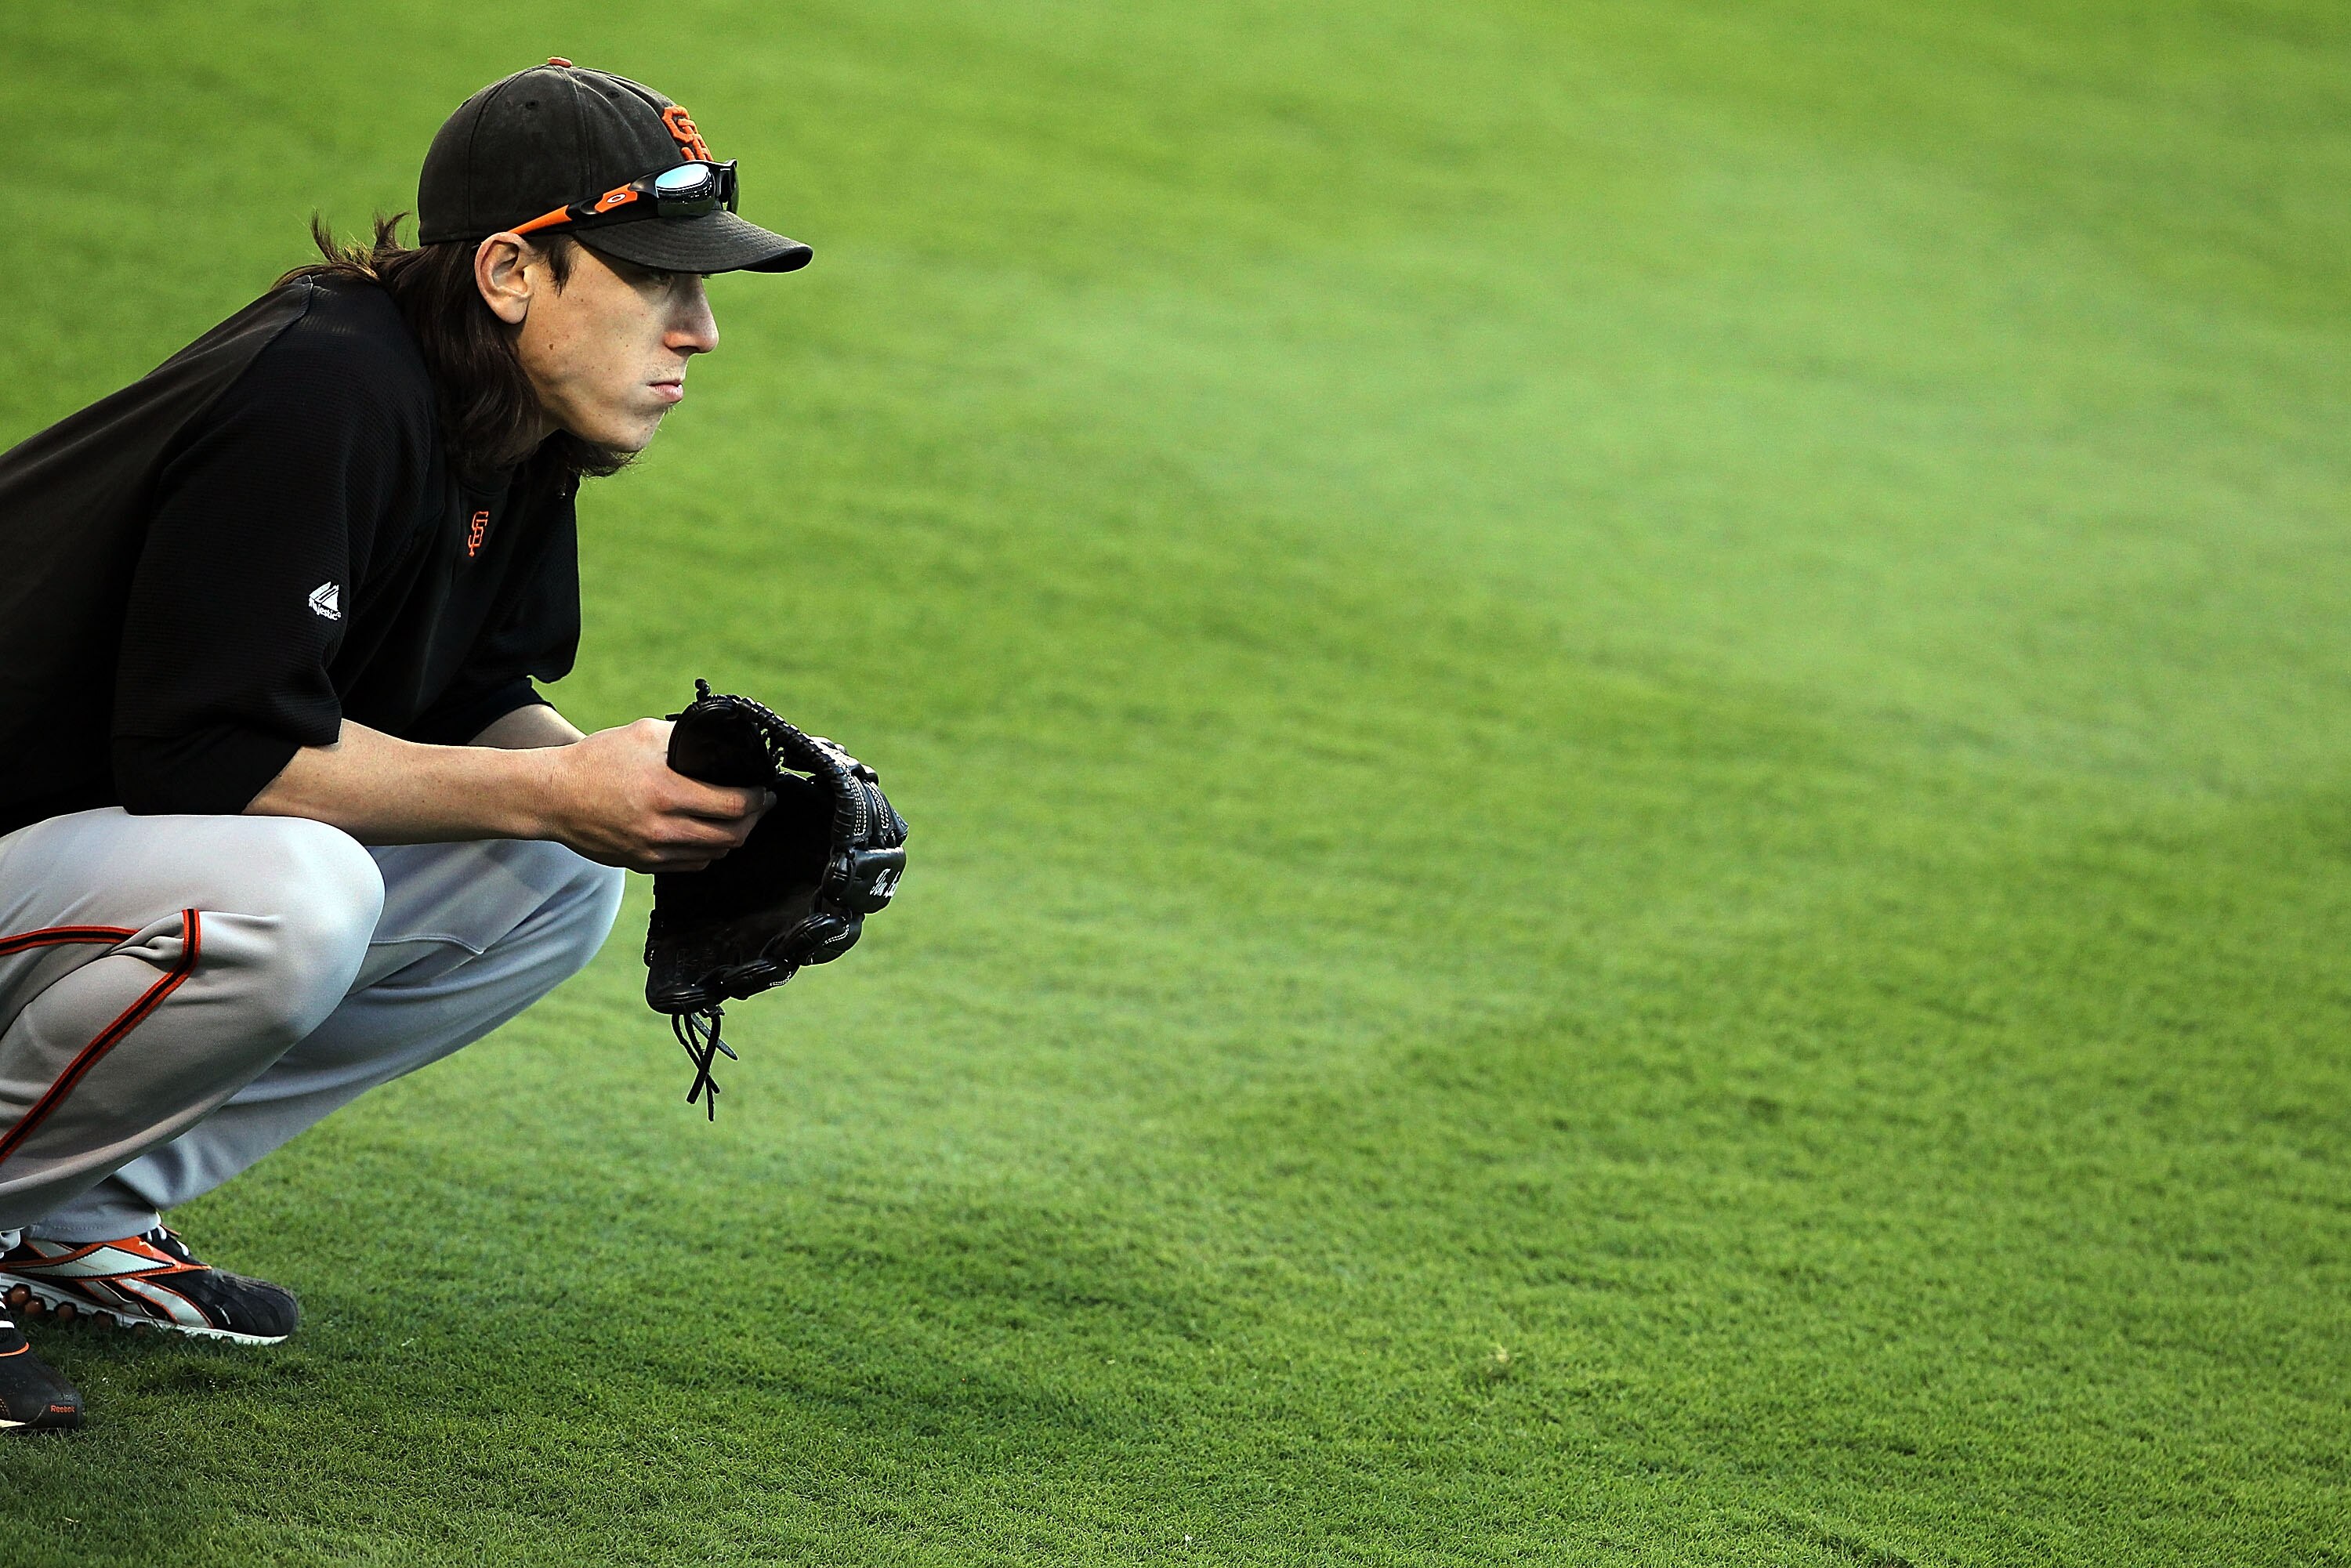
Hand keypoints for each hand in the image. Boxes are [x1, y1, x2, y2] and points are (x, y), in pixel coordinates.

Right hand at [537, 718, 771, 871]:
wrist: (552, 796)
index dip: (757, 799)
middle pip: (731, 836)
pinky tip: (709, 834)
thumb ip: (684, 738)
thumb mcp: (642, 734)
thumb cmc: (595, 762)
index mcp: (666, 792)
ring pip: (714, 853)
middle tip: (758, 804)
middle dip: (752, 819)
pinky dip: (707, 851)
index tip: (763, 790)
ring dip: (732, 837)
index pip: (733, 806)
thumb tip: (719, 743)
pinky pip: (691, 865)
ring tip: (737, 818)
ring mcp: (652, 851)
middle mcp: (662, 828)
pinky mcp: (643, 864)